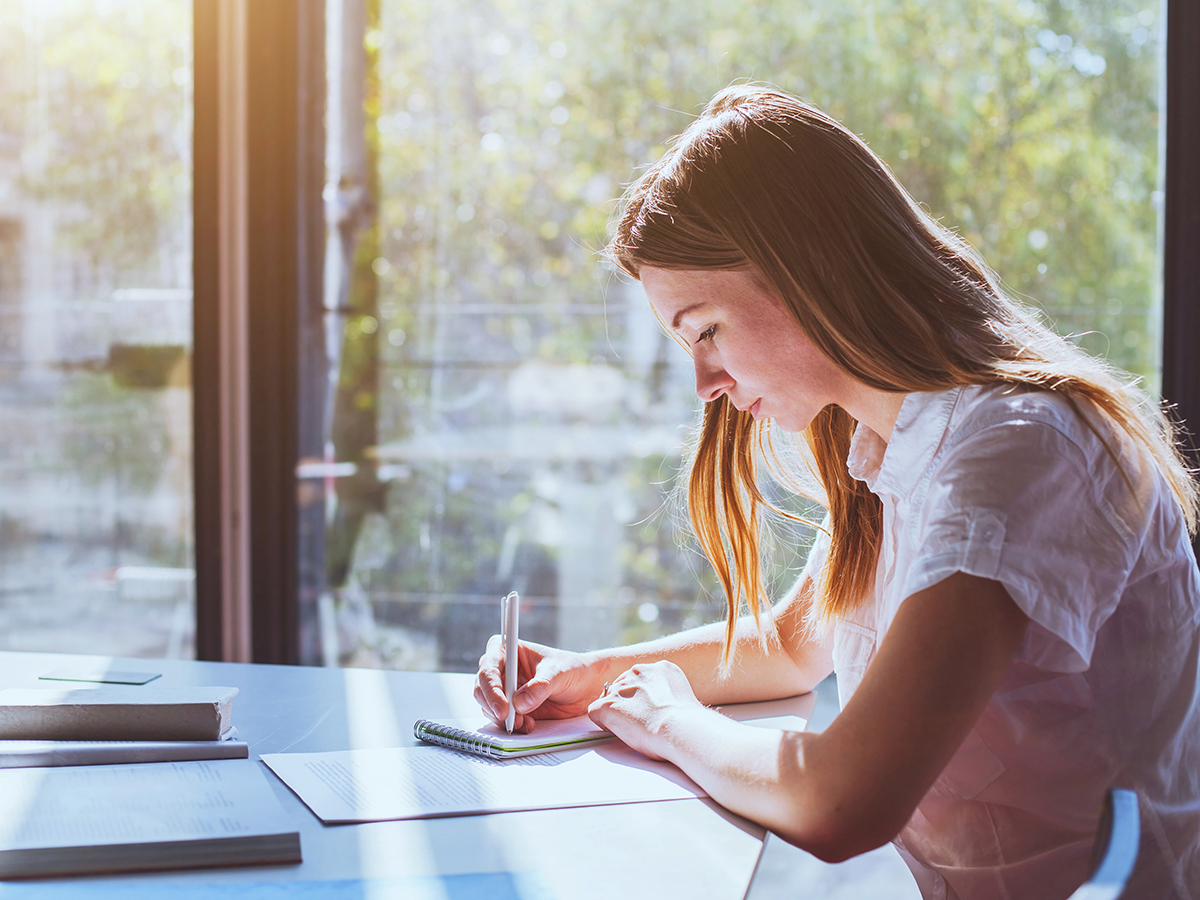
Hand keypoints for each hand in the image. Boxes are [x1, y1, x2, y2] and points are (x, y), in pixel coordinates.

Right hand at [474, 636, 601, 732]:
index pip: (488, 667)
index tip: (503, 707)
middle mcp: (502, 669)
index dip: (491, 687)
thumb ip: (540, 687)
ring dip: (503, 718)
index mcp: (508, 650)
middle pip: (482, 688)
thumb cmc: (572, 670)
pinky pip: (501, 719)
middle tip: (510, 720)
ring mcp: (505, 689)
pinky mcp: (511, 707)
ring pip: (488, 706)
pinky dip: (511, 725)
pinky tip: (528, 725)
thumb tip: (519, 703)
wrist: (586, 687)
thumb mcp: (558, 674)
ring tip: (524, 722)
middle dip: (494, 706)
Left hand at [587, 660, 705, 760]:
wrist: (680, 728)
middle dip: (628, 702)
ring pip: (610, 697)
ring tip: (632, 729)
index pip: (642, 679)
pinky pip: (596, 712)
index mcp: (661, 668)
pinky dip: (604, 723)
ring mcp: (621, 687)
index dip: (643, 698)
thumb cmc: (688, 722)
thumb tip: (665, 708)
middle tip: (640, 722)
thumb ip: (670, 695)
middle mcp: (639, 671)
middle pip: (624, 686)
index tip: (649, 711)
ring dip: (617, 712)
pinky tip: (619, 732)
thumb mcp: (684, 697)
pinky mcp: (607, 704)